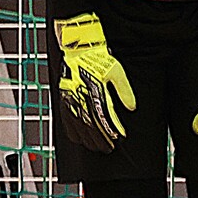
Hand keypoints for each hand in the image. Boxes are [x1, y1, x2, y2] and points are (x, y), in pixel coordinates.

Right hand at [54, 13, 136, 152]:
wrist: (79, 48)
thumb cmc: (98, 58)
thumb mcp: (117, 72)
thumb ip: (125, 91)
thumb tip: (132, 107)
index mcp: (96, 92)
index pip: (106, 116)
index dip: (113, 129)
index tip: (119, 137)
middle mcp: (82, 97)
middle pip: (92, 126)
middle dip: (101, 139)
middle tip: (108, 148)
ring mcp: (71, 100)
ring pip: (79, 126)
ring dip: (88, 139)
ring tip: (96, 147)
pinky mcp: (64, 99)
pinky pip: (66, 121)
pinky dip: (72, 132)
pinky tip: (78, 138)